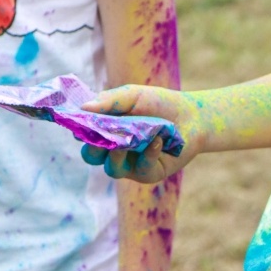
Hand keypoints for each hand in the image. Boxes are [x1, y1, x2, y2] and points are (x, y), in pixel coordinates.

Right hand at [80, 85, 200, 184]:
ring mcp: (130, 164)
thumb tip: (84, 107)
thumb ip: (110, 101)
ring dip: (117, 155)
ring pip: (112, 169)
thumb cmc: (158, 104)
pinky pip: (141, 169)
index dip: (80, 131)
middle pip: (92, 157)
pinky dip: (149, 154)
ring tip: (126, 141)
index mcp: (105, 131)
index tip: (80, 124)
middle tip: (99, 137)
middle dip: (93, 148)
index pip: (84, 136)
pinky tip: (157, 141)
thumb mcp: (133, 96)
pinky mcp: (149, 173)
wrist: (191, 116)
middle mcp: (113, 151)